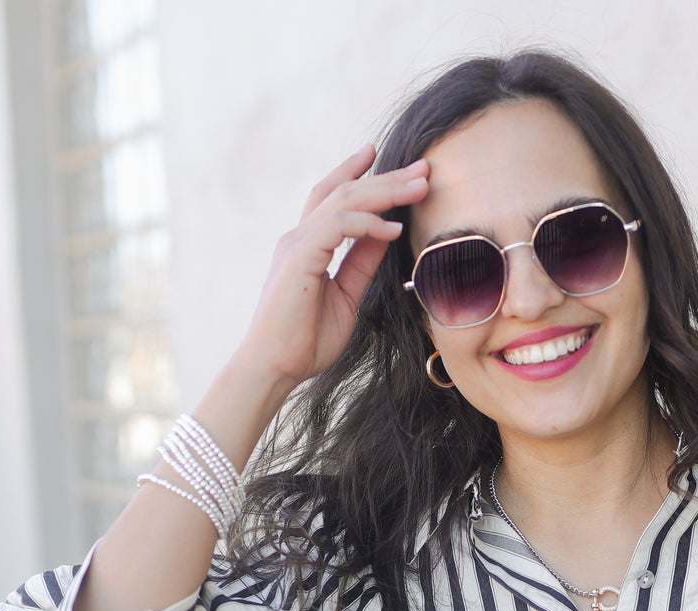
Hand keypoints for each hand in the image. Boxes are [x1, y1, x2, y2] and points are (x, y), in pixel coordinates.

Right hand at [236, 143, 428, 389]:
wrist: (275, 367)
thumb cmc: (305, 341)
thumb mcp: (346, 296)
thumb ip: (362, 264)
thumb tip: (385, 235)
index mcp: (307, 245)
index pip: (331, 196)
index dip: (354, 172)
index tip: (378, 155)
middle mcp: (300, 237)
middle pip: (345, 191)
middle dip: (386, 178)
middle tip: (422, 169)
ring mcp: (297, 244)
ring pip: (345, 201)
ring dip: (386, 192)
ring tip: (419, 188)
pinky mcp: (299, 256)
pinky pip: (339, 225)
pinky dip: (368, 223)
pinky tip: (393, 229)